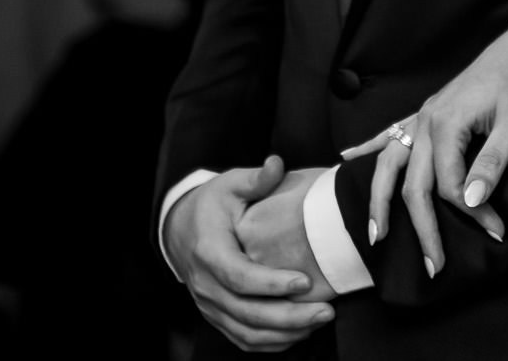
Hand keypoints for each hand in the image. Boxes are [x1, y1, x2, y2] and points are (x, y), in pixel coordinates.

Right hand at [164, 156, 335, 351]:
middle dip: (288, 316)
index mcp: (210, 252)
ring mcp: (210, 305)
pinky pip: (241, 338)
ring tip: (320, 322)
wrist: (180, 228)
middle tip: (327, 311)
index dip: (271, 284)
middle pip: (246, 311)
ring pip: (245, 331)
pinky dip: (270, 342)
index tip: (305, 282)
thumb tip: (276, 164)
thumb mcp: (231, 185)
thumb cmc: (213, 205)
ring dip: (284, 333)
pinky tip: (300, 334)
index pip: (239, 277)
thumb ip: (256, 179)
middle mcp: (206, 285)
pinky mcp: (217, 315)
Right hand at [340, 20, 507, 276]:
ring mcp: (420, 117)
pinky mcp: (424, 112)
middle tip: (433, 267)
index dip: (473, 214)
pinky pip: (388, 134)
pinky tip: (346, 158)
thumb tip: (471, 201)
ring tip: (375, 237)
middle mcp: (425, 122)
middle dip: (421, 229)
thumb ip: (491, 162)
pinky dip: (367, 147)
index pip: (449, 186)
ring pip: (388, 165)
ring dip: (379, 202)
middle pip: (413, 186)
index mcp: (447, 125)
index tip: (497, 232)